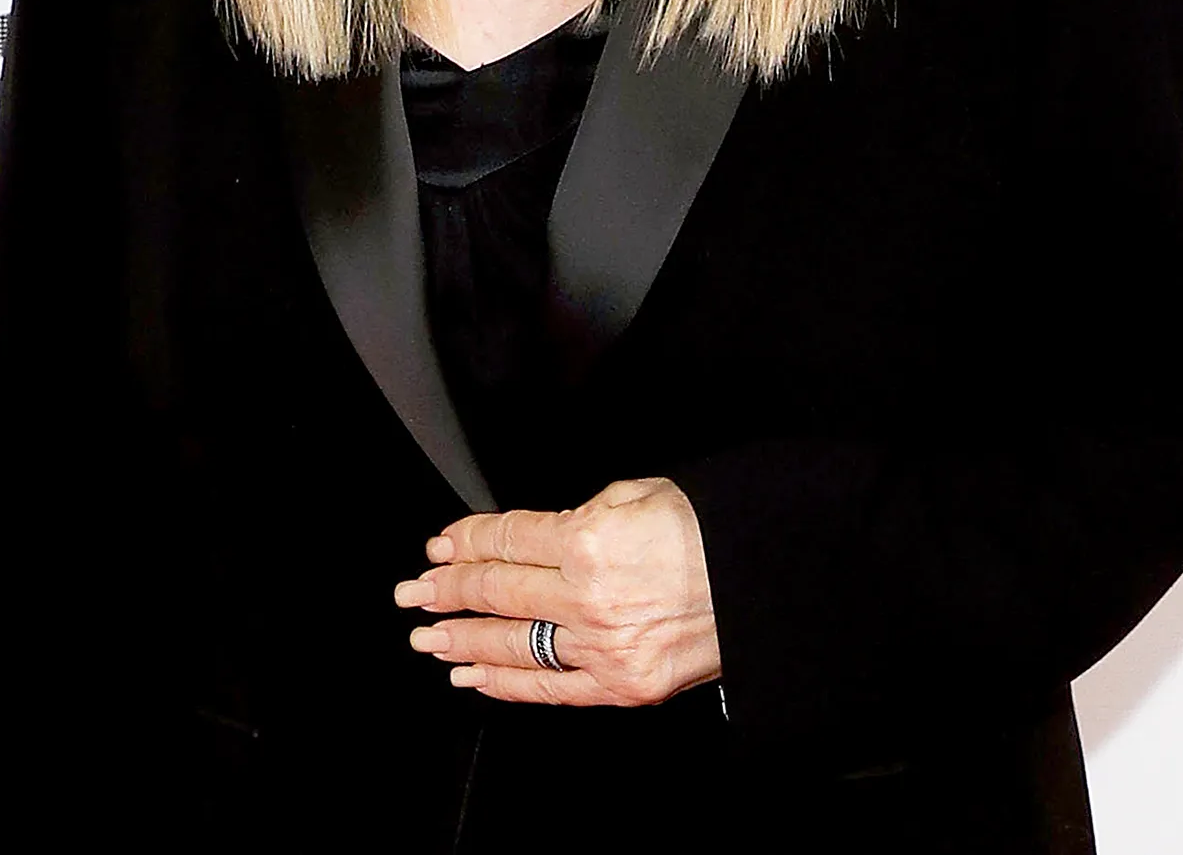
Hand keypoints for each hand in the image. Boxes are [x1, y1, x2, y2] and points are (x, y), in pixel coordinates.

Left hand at [392, 475, 722, 705]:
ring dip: (462, 641)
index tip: (439, 547)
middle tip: (415, 594)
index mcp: (591, 539)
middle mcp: (589, 597)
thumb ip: (583, 511)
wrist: (767, 582)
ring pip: (513, 645)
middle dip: (448, 591)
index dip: (464, 542)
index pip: (505, 540)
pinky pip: (550, 690)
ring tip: (429, 638)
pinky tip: (474, 678)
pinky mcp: (622, 686)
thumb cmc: (712, 530)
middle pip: (499, 592)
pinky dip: (506, 686)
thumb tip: (540, 533)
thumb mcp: (641, 492)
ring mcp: (604, 647)